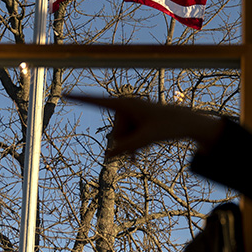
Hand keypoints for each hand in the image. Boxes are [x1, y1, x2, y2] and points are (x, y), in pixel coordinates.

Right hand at [64, 94, 224, 159]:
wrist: (186, 124)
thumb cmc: (168, 127)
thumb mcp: (146, 139)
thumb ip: (126, 148)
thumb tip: (107, 156)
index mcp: (126, 104)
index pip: (98, 102)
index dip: (81, 99)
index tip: (65, 93)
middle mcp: (126, 108)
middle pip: (115, 132)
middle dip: (126, 141)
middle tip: (146, 138)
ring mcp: (131, 116)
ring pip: (121, 138)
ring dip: (131, 146)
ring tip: (147, 145)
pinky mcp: (136, 123)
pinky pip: (126, 138)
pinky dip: (131, 147)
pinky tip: (134, 158)